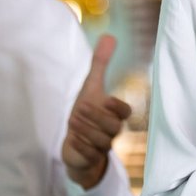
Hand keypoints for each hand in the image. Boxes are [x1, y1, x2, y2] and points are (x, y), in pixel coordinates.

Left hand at [62, 34, 131, 189]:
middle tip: (80, 107)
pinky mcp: (89, 158)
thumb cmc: (87, 112)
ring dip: (87, 131)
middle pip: (114, 128)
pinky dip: (81, 148)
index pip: (124, 112)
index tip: (107, 98)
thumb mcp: (91, 87)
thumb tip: (110, 36)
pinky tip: (71, 139)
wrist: (77, 144)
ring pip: (102, 143)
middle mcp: (110, 131)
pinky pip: (90, 156)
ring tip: (72, 120)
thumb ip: (101, 63)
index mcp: (113, 114)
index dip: (118, 107)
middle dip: (97, 117)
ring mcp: (101, 147)